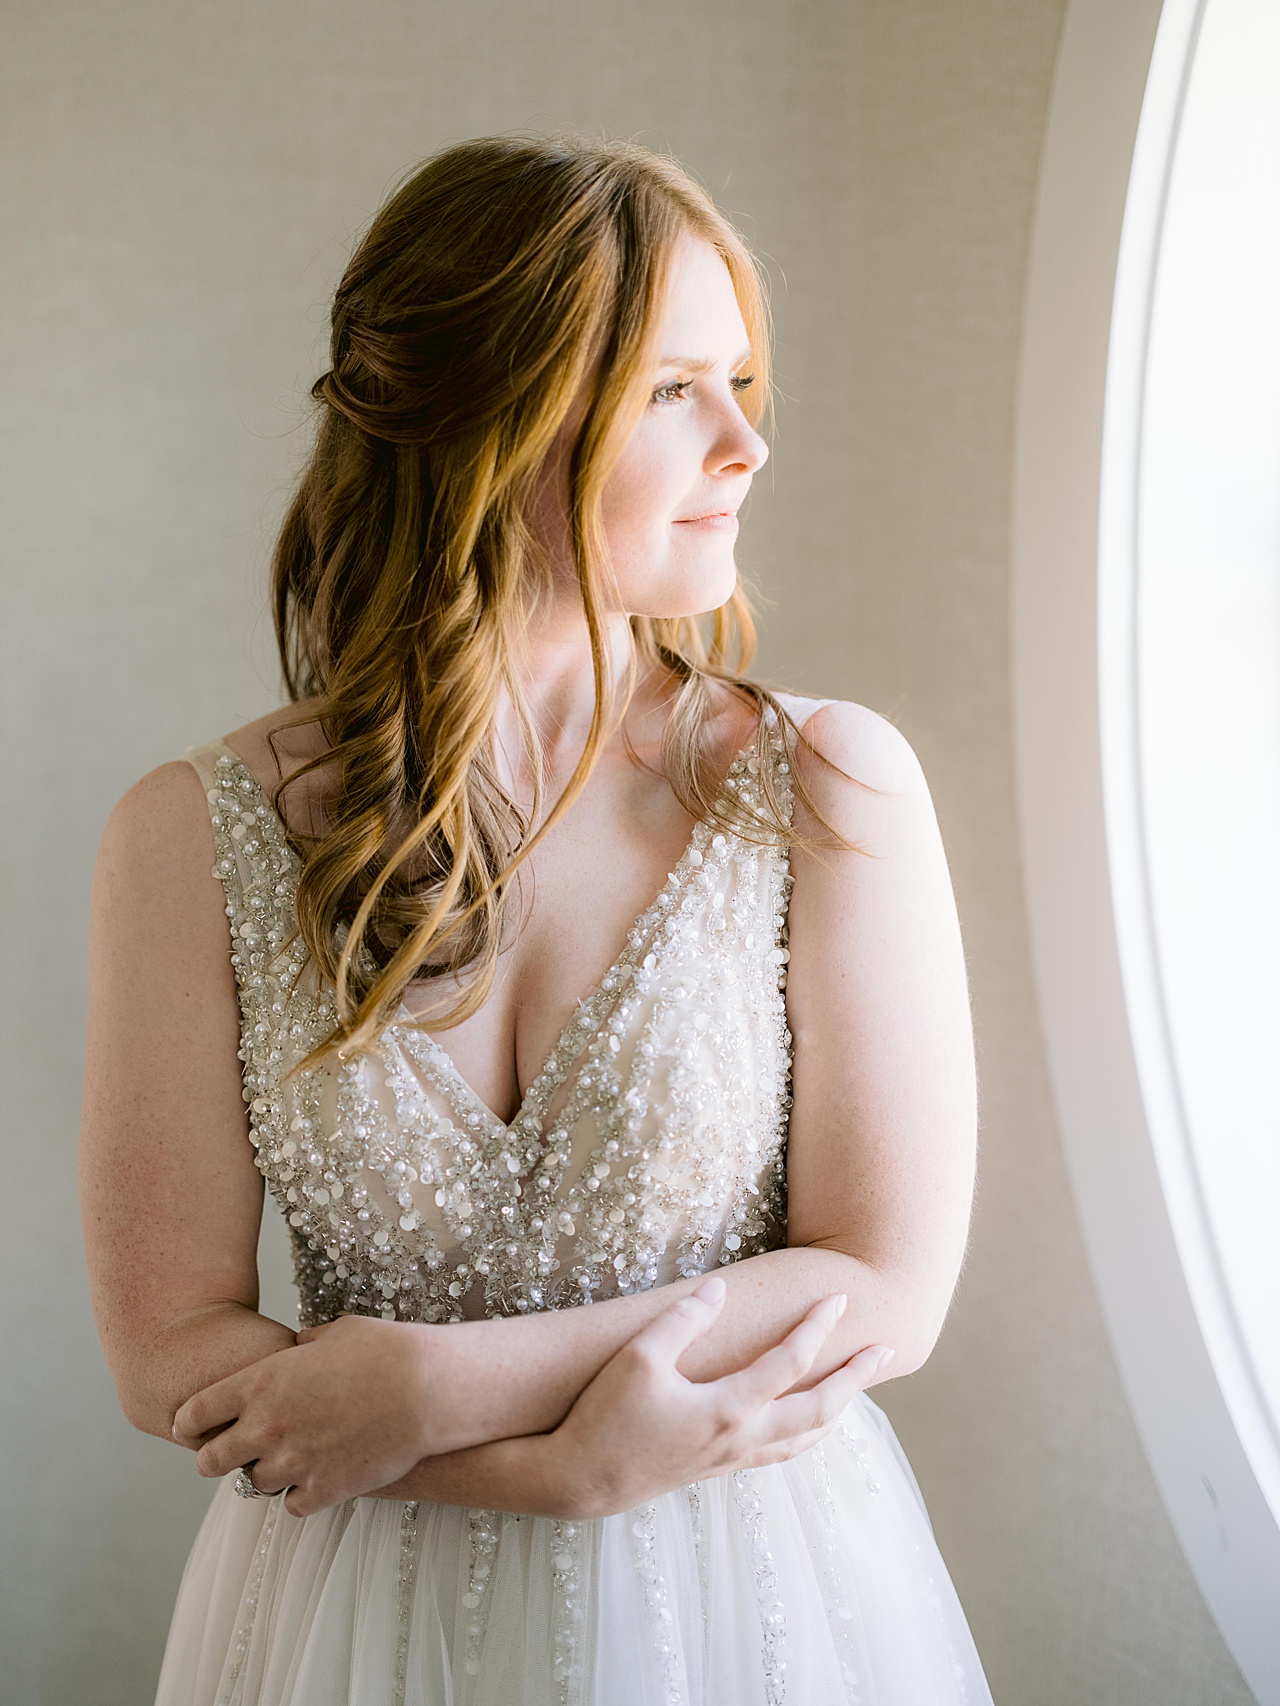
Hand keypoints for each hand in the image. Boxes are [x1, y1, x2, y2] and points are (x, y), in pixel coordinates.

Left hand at [172, 1314, 439, 1515]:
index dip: (189, 1420)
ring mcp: (295, 1462)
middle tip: (232, 1451)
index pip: (197, 1411)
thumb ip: (304, 1347)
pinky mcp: (324, 1489)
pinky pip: (292, 1505)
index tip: (191, 1425)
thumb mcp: (337, 1332)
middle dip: (217, 1455)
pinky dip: (300, 1494)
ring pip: (254, 1484)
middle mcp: (267, 1426)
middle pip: (210, 1461)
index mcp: (262, 1381)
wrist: (428, 1387)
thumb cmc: (386, 1349)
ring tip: (289, 1458)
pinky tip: (317, 1476)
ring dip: (267, 1472)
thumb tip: (297, 1348)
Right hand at [547, 1276, 892, 1518]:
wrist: (580, 1480)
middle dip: (854, 1379)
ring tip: (856, 1389)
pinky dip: (807, 1435)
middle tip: (884, 1350)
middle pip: (817, 1410)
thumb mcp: (639, 1357)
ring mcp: (731, 1459)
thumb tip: (722, 1288)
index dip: (817, 1327)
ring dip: (837, 1411)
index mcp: (728, 1409)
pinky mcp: (716, 1469)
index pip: (790, 1363)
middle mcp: (741, 1439)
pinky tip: (804, 1426)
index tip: (839, 1298)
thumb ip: (684, 1319)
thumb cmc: (605, 1416)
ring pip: (803, 1439)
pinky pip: (781, 1453)